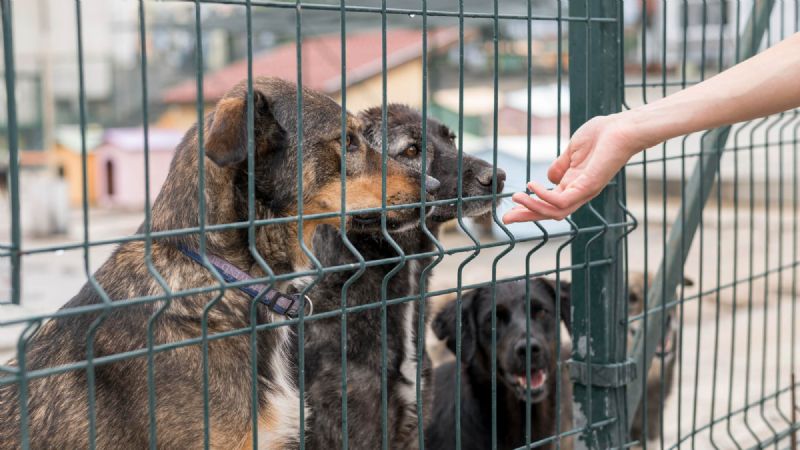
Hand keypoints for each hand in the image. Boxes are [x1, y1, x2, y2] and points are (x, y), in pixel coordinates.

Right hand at [502, 113, 643, 223]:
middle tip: (505, 218)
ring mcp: (584, 191)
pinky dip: (544, 197)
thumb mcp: (572, 151)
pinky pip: (562, 201)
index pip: (549, 202)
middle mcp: (578, 192)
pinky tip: (532, 186)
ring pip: (554, 212)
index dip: (529, 206)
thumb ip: (560, 165)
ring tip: (516, 198)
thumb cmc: (601, 135)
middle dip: (526, 216)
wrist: (622, 128)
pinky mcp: (588, 187)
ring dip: (532, 208)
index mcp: (574, 184)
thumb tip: (548, 177)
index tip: (511, 208)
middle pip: (549, 213)